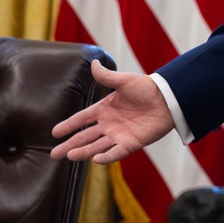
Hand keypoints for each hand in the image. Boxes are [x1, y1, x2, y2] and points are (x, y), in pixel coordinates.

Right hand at [50, 60, 176, 163]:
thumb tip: (94, 63)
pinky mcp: (132, 143)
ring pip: (97, 146)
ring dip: (83, 152)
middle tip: (53, 154)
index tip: (54, 132)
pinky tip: (95, 159)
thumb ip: (107, 76)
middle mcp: (109, 124)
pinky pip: (117, 152)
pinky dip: (107, 157)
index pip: (82, 119)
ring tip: (69, 156)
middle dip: (69, 145)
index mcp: (105, 109)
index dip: (68, 125)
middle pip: (85, 137)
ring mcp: (119, 135)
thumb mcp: (125, 81)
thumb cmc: (148, 88)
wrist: (169, 99)